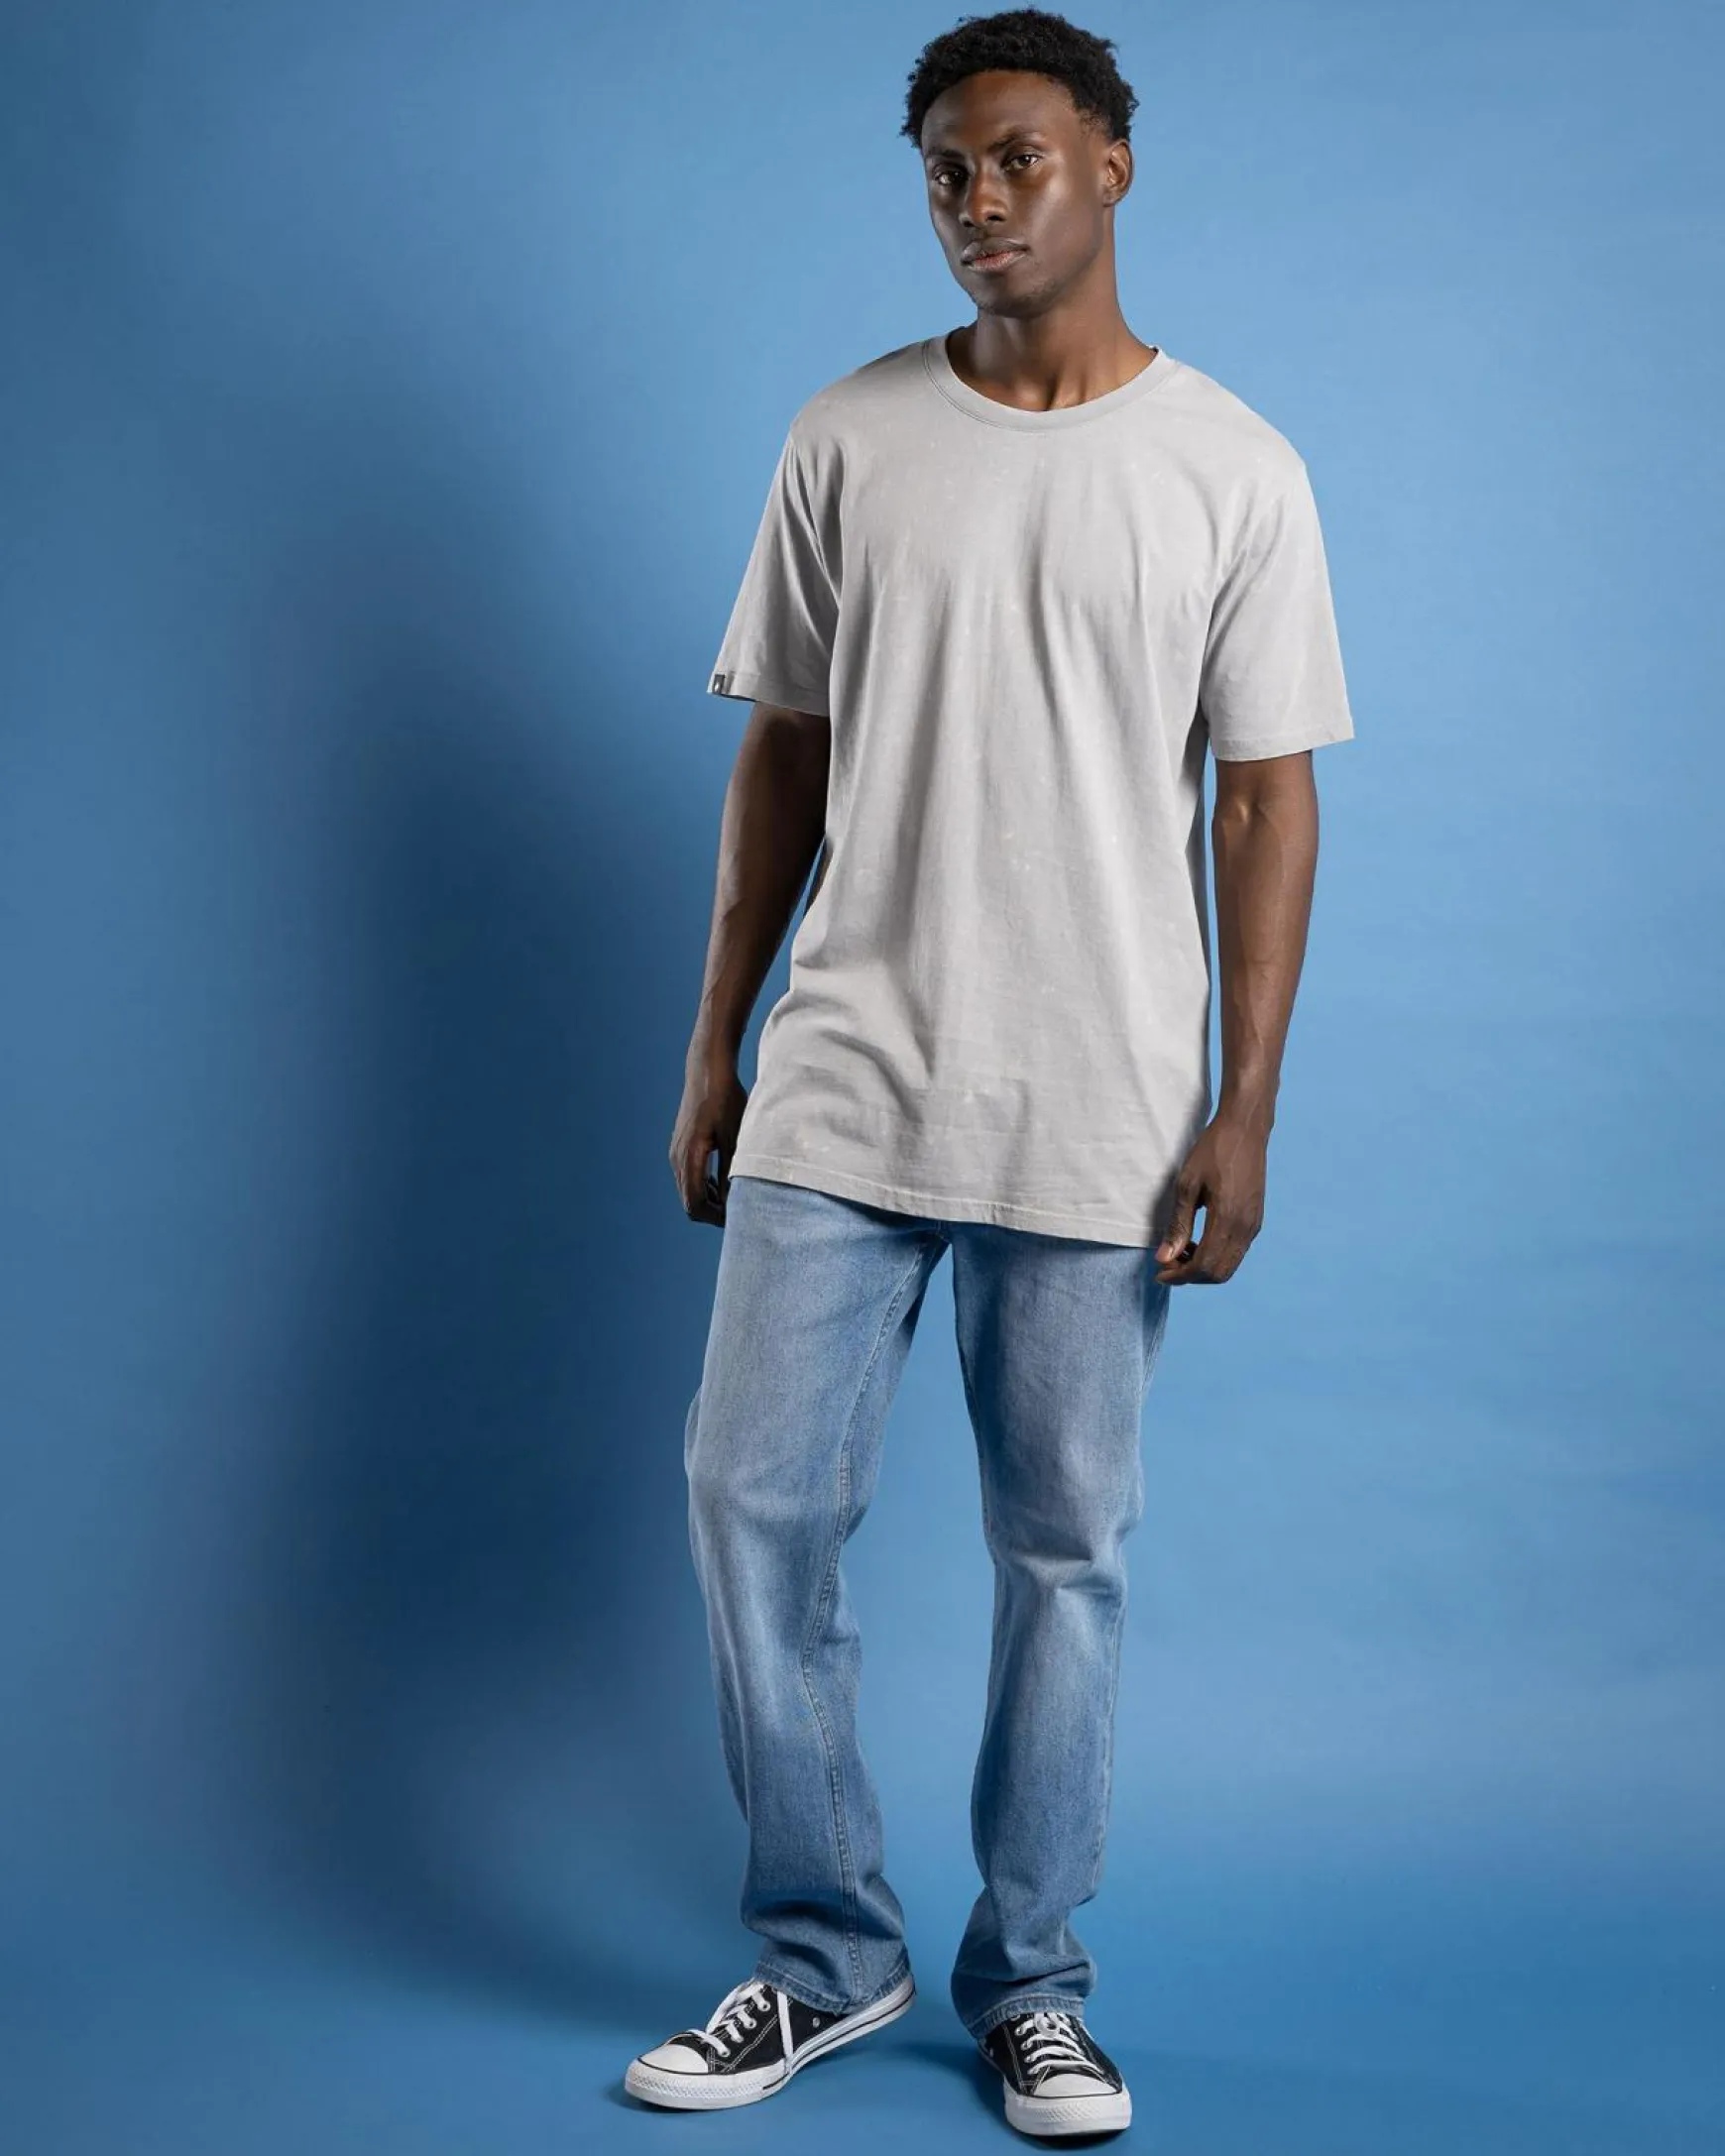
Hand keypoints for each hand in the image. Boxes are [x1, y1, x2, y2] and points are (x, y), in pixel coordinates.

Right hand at [670, 1055, 747, 1226]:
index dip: (716, 1218)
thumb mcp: (735, 1136)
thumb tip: (733, 1201)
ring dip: (709, 1200)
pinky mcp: (681, 1146)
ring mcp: (677, 1152)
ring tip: (736, 1199)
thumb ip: (731, 1170)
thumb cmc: (725, 1099)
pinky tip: (724, 1182)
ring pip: (689, 1191)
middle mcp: (677, 1158)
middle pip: (690, 1202)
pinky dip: (704, 1187)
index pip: (695, 1205)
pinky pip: (689, 1177)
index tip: (737, 1219)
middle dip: (713, 1213)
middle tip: (740, 1213)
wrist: (708, 1071)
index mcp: (689, 1158)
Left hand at [1153, 1110, 1268, 1284]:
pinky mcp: (1256, 1219)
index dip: (1180, 1275)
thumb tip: (1164, 1257)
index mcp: (1227, 1219)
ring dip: (1203, 1266)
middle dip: (1191, 1276)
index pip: (1204, 1266)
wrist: (1245, 1129)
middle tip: (1168, 1262)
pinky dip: (1216, 1255)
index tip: (1159, 1272)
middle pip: (1218, 1273)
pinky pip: (1236, 1251)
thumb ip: (1178, 1225)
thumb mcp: (1187, 1185)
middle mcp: (1246, 1228)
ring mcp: (1254, 1225)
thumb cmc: (1213, 1151)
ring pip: (1229, 1265)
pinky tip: (1198, 1240)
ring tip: (1180, 1250)